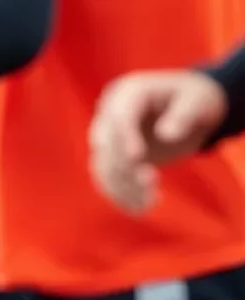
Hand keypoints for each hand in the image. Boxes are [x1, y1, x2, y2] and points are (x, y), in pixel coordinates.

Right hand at [90, 69, 228, 213]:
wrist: (187, 106)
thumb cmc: (193, 100)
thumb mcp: (196, 102)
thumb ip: (183, 115)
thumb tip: (165, 135)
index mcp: (129, 92)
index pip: (118, 114)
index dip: (125, 136)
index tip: (139, 158)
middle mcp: (111, 111)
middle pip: (104, 141)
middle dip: (124, 164)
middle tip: (153, 179)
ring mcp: (110, 134)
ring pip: (102, 163)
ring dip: (121, 185)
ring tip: (150, 200)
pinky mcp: (116, 154)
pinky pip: (108, 177)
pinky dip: (121, 195)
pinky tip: (141, 207)